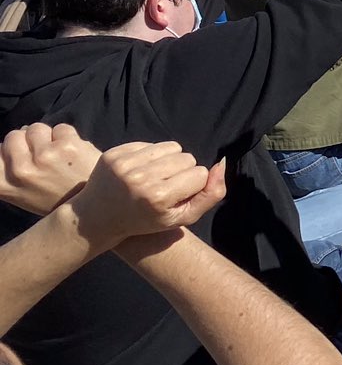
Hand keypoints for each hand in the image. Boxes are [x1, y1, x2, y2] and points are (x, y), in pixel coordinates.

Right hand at [0, 123, 100, 218]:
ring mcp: (44, 157)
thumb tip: (1, 146)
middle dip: (27, 140)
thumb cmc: (57, 199)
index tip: (14, 156)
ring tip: (59, 155)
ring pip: (35, 128)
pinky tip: (75, 153)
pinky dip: (68, 137)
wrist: (98, 206)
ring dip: (48, 137)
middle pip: (13, 136)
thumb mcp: (23, 195)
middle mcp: (20, 170)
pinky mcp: (67, 146)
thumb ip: (8, 173)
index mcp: (5, 185)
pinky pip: (61, 128)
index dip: (3, 151)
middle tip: (43, 156)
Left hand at [72, 142, 226, 246]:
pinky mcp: (115, 153)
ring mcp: (125, 164)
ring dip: (169, 160)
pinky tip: (140, 171)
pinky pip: (151, 143)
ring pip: (172, 147)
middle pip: (187, 158)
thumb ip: (211, 195)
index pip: (199, 174)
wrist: (98, 218)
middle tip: (165, 187)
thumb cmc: (145, 220)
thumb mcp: (182, 218)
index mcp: (159, 198)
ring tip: (155, 177)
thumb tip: (221, 164)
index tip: (177, 196)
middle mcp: (141, 179)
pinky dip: (151, 155)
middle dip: (182, 172)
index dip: (193, 185)